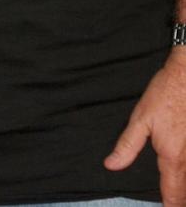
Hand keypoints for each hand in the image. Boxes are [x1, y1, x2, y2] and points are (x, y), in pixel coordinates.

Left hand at [105, 48, 185, 206]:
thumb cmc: (164, 94)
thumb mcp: (140, 118)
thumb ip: (127, 145)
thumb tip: (112, 165)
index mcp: (172, 157)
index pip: (173, 194)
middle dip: (180, 201)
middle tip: (171, 204)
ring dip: (185, 188)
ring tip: (178, 195)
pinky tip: (185, 172)